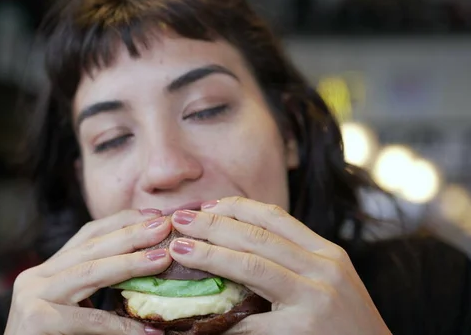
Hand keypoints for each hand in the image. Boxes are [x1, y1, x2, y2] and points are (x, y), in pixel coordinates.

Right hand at [4, 209, 170, 334]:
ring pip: (89, 272)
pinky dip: (121, 325)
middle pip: (91, 248)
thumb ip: (98, 291)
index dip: (120, 221)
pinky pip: (89, 320)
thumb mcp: (75, 309)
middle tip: (164, 224)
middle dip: (131, 234)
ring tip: (163, 258)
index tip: (153, 214)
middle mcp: (36, 277)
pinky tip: (148, 330)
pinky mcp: (36, 320)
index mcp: (47, 271)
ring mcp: (32, 296)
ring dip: (130, 263)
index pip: (87, 236)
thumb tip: (148, 278)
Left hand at [168, 197, 390, 334]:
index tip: (206, 205)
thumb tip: (241, 249)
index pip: (274, 216)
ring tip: (179, 247)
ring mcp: (315, 298)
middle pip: (256, 235)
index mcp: (328, 253)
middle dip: (212, 223)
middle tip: (179, 218)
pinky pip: (251, 319)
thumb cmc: (348, 327)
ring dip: (209, 254)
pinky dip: (222, 317)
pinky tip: (199, 313)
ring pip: (250, 265)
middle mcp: (324, 268)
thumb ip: (295, 263)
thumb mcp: (331, 283)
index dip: (234, 207)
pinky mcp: (303, 330)